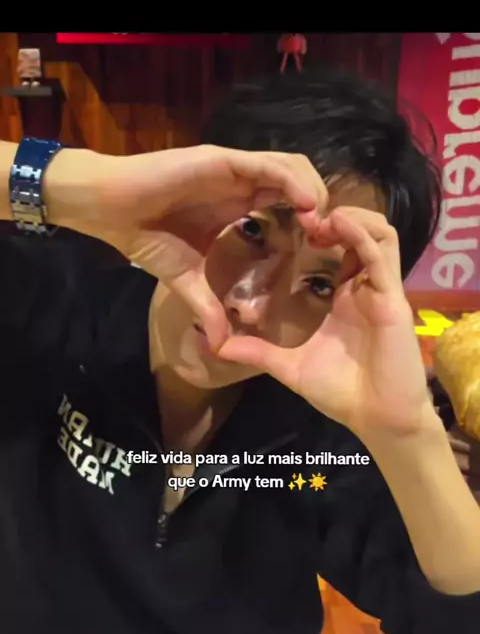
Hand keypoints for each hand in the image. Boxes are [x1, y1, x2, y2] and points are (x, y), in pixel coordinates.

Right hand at [50, 145, 326, 349]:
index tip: (324, 252)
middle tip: (332, 238)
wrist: (108, 209)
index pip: (289, 205)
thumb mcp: (184, 278)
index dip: (311, 223)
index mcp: (240, 204)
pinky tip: (307, 205)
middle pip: (299, 184)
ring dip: (313, 191)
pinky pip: (267, 165)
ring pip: (291, 168)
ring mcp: (234, 169)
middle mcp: (243, 183)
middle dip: (322, 207)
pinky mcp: (221, 160)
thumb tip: (219, 344)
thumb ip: (206, 304)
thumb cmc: (144, 236)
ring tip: (323, 223)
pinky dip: (291, 181)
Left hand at [217, 206, 432, 438]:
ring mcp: (379, 287)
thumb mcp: (290, 366)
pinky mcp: (392, 295)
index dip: (313, 230)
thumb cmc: (340, 392)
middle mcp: (362, 285)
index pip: (333, 248)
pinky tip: (337, 225)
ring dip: (350, 217)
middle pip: (357, 230)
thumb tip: (218, 346)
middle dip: (330, 215)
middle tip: (300, 215)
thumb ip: (258, 352)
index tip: (283, 223)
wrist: (375, 418)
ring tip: (320, 218)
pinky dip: (362, 233)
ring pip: (377, 231)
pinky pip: (382, 253)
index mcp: (340, 295)